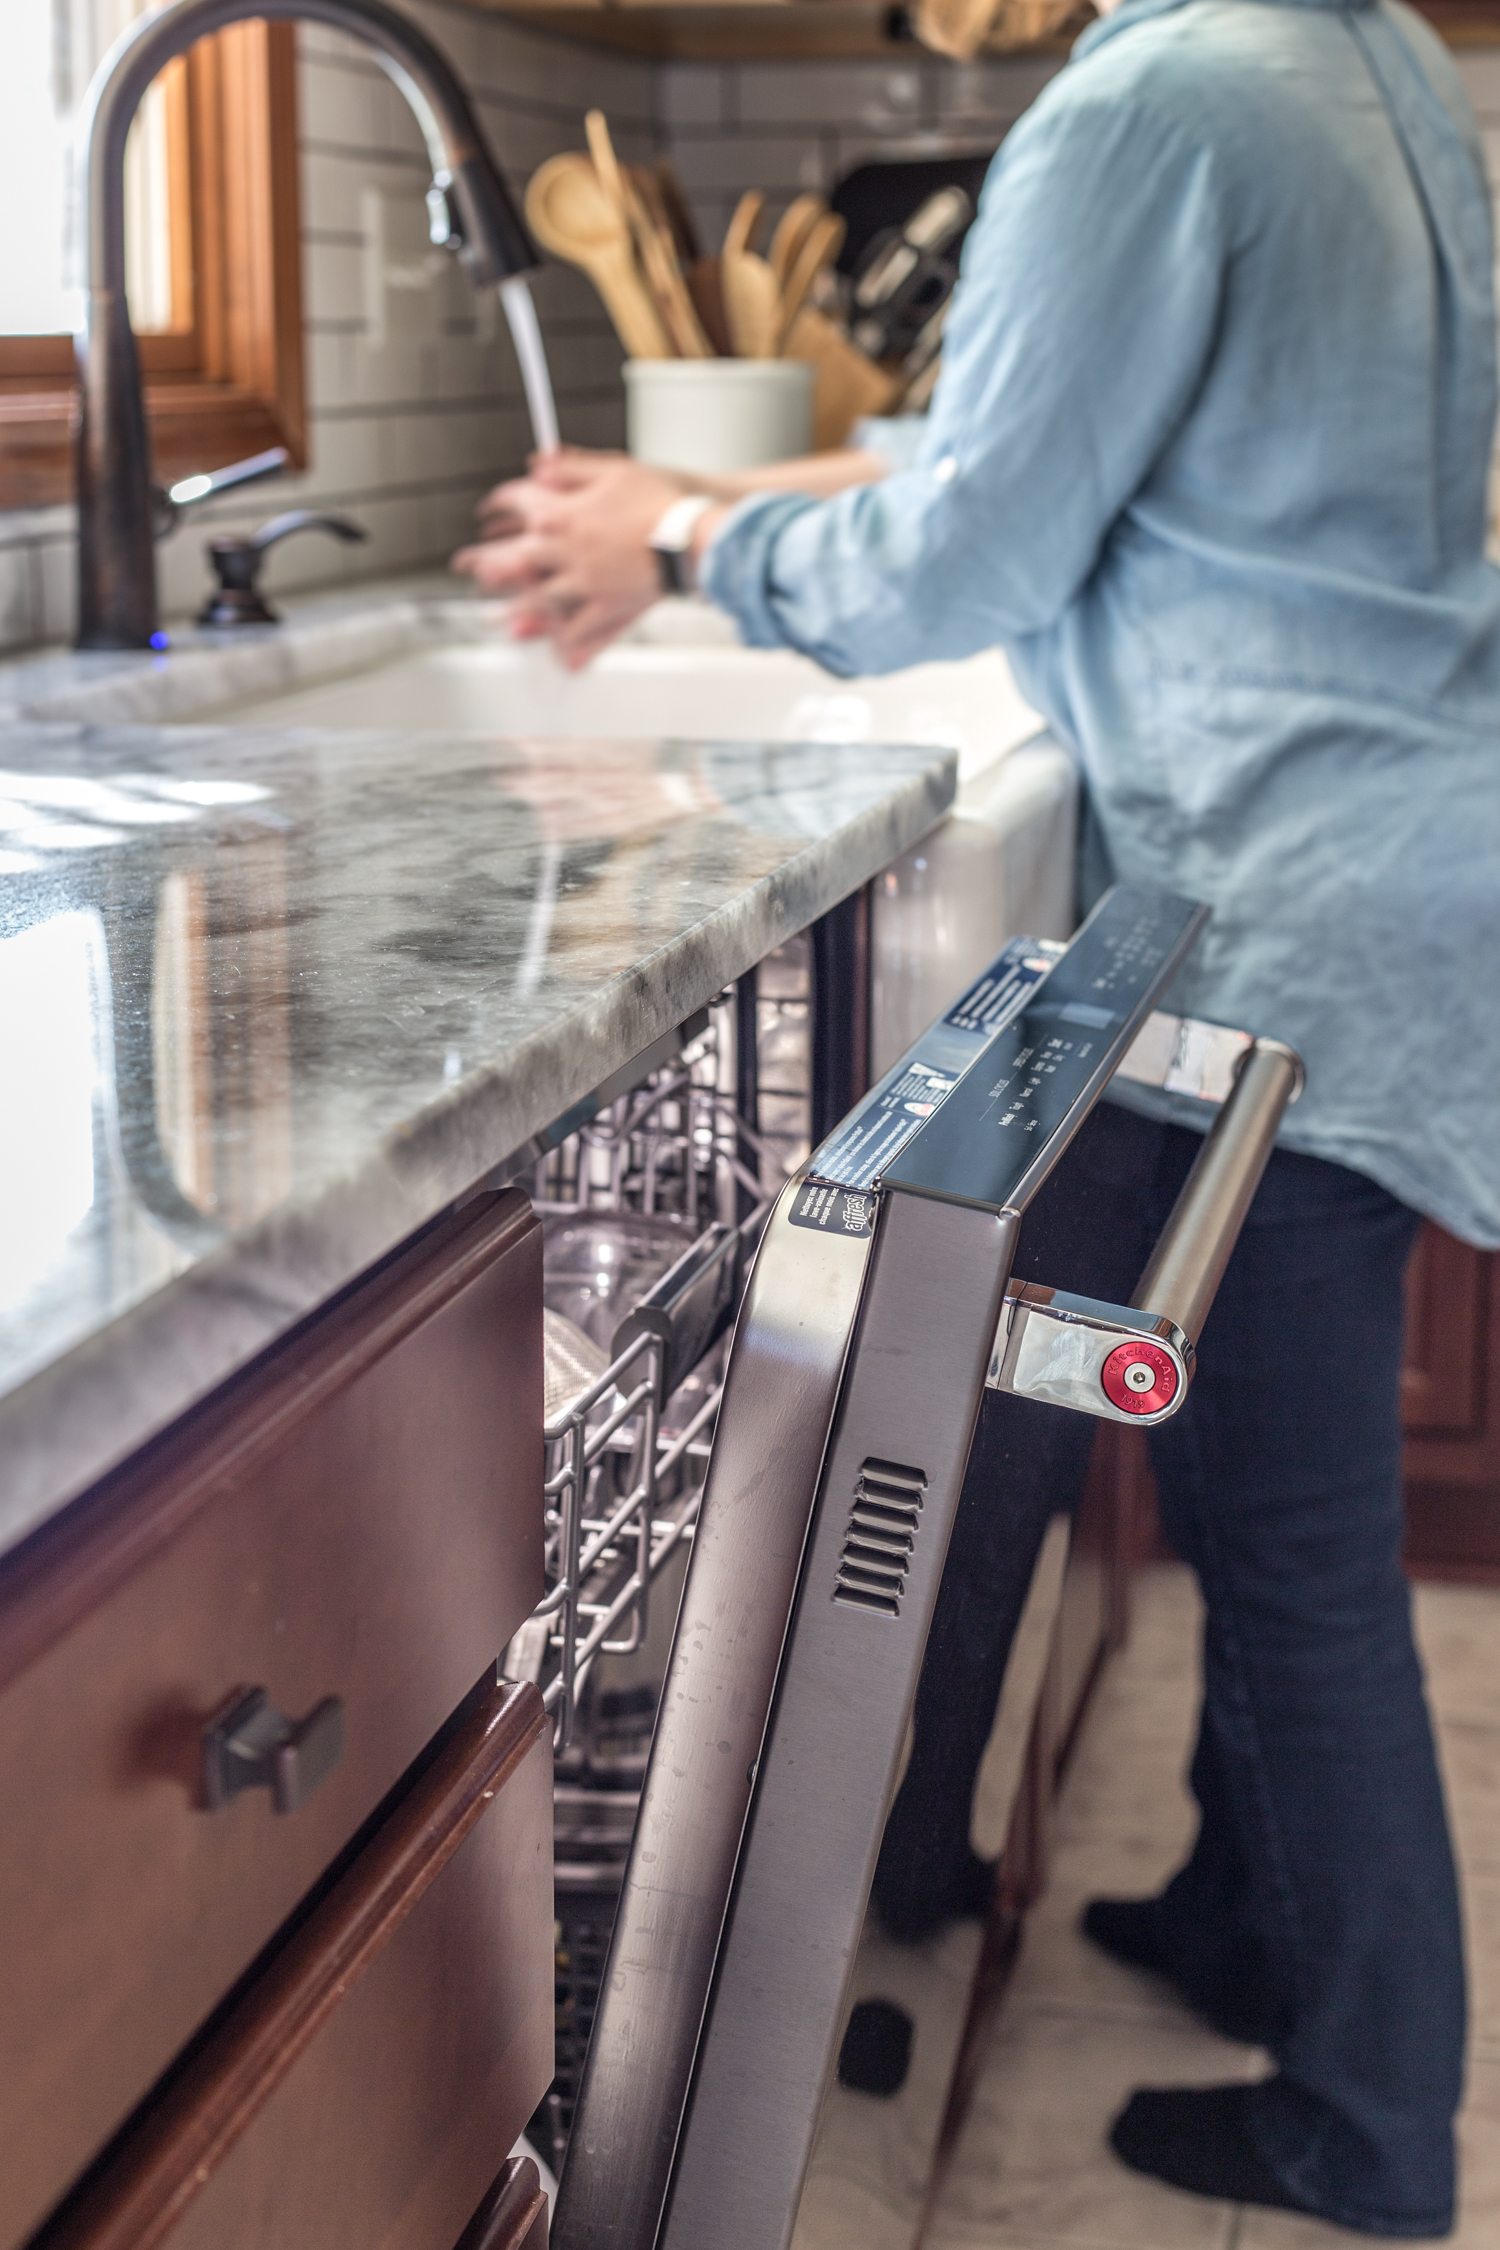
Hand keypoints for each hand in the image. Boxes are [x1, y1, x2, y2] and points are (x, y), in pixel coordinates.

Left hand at [452, 448, 715, 670]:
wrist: (691, 537)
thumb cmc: (660, 501)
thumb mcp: (615, 469)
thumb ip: (572, 467)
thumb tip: (540, 463)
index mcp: (567, 513)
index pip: (521, 504)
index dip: (499, 503)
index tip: (489, 508)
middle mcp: (569, 550)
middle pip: (519, 557)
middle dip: (488, 560)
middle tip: (468, 567)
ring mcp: (586, 581)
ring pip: (542, 598)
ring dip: (517, 609)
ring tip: (499, 617)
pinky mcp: (608, 605)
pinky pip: (581, 627)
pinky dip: (568, 641)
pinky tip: (558, 650)